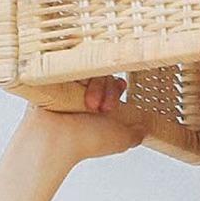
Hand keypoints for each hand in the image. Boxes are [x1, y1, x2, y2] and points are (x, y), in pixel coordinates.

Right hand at [20, 73, 146, 163]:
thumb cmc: (84, 141)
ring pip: (91, 68)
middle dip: (107, 90)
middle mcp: (84, 93)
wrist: (54, 138)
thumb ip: (135, 134)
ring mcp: (69, 84)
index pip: (114, 84)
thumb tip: (144, 129)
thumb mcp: (120, 139)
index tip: (113, 102)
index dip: (116, 89)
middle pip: (104, 74)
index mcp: (99, 105)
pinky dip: (77, 69)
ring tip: (87, 105)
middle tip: (100, 109)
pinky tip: (77, 85)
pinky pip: (71, 59)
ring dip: (95, 86)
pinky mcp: (55, 75)